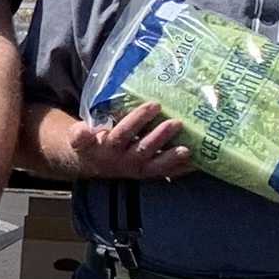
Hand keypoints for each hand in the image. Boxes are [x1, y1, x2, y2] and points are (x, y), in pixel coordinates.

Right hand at [64, 103, 192, 181]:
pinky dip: (181, 169)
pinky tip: (198, 163)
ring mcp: (138, 168)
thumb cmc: (93, 143)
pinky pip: (166, 172)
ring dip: (172, 156)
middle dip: (159, 136)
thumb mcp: (80, 140)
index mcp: (107, 148)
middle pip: (142, 148)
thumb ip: (80, 135)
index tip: (153, 104)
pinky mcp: (149, 173)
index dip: (136, 121)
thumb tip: (81, 130)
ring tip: (187, 148)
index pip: (122, 134)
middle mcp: (123, 160)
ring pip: (156, 163)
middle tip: (176, 122)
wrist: (95, 164)